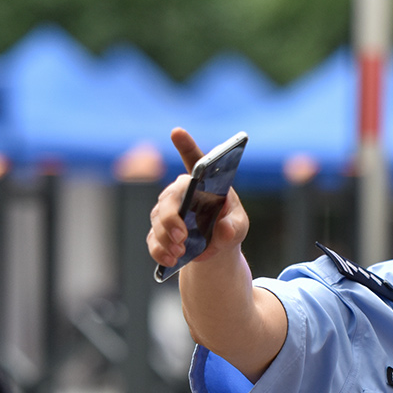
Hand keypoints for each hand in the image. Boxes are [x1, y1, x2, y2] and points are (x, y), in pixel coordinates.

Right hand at [146, 127, 249, 271]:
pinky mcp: (158, 233)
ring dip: (166, 238)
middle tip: (182, 236)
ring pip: (157, 221)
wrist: (216, 248)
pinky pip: (153, 241)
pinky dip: (160, 251)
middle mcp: (180, 193)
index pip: (194, 160)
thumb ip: (234, 227)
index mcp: (202, 183)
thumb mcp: (239, 226)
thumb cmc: (229, 227)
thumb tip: (224, 231)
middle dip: (171, 218)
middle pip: (168, 199)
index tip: (177, 131)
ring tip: (180, 252)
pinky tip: (170, 260)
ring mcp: (165, 213)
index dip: (186, 145)